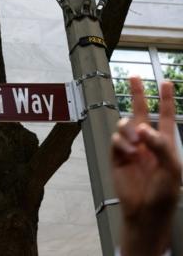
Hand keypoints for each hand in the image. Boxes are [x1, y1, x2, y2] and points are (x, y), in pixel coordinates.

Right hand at [111, 77, 180, 255]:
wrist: (145, 209)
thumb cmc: (165, 190)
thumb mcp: (171, 167)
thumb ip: (159, 144)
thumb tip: (142, 128)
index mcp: (164, 141)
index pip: (164, 115)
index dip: (166, 99)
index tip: (166, 82)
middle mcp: (146, 141)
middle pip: (140, 112)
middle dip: (138, 94)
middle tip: (134, 77)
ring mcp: (130, 148)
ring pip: (124, 125)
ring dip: (128, 129)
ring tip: (135, 143)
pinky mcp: (117, 156)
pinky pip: (115, 141)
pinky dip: (121, 143)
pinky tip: (128, 151)